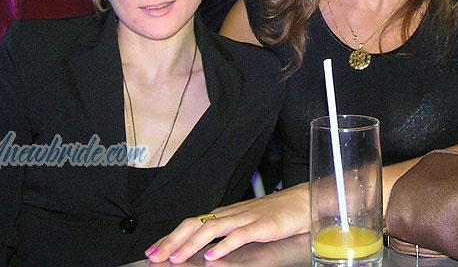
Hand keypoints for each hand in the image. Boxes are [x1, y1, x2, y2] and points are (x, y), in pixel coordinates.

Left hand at [146, 184, 309, 262]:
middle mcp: (232, 214)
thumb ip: (226, 232)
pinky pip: (239, 235)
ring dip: (191, 243)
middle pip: (196, 224)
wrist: (303, 201)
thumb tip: (203, 247)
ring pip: (213, 228)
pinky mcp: (262, 225)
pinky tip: (212, 255)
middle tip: (155, 255)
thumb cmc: (276, 214)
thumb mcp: (246, 223)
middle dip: (173, 240)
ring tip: (176, 257)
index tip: (153, 249)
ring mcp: (246, 218)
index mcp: (226, 214)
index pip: (192, 223)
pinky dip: (223, 245)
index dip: (171, 236)